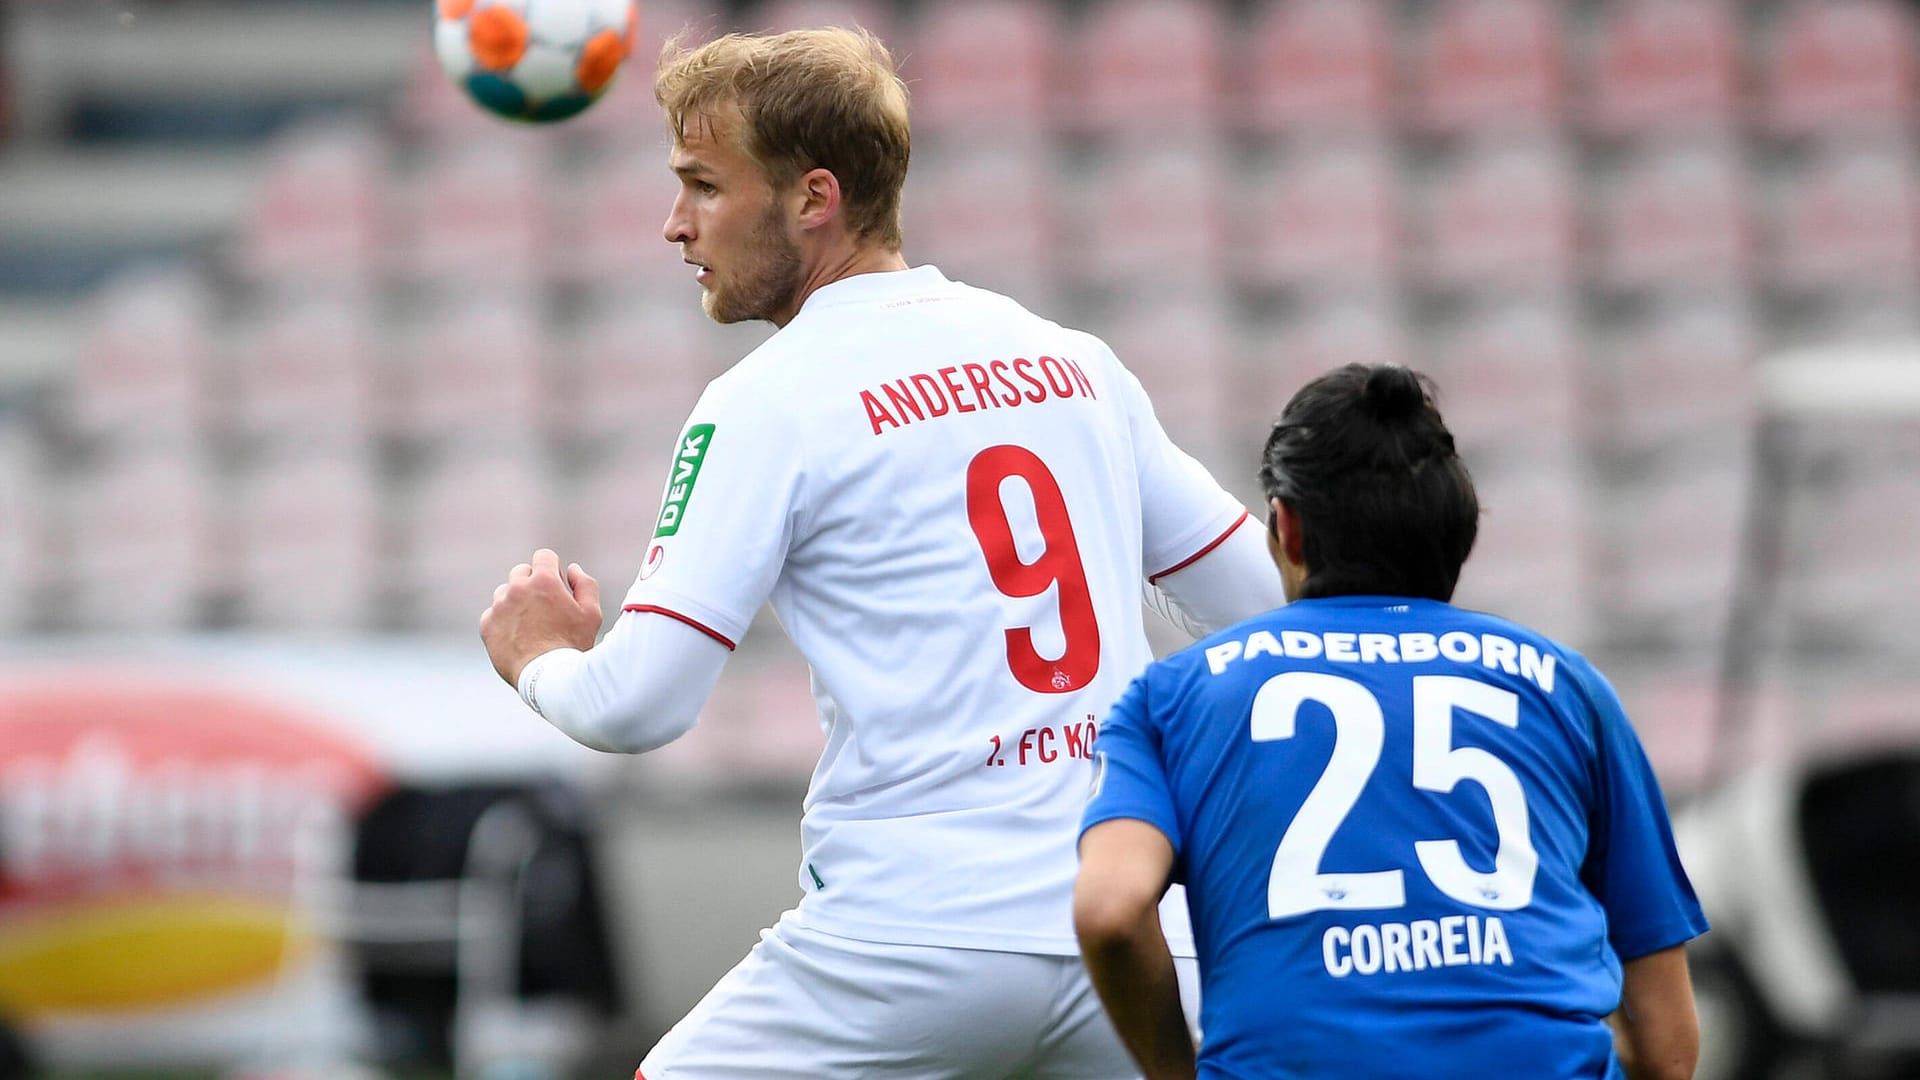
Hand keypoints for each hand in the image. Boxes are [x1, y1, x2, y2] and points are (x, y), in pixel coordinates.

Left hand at [480, 548, 603, 688]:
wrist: (547, 678)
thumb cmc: (573, 646)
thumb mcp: (592, 613)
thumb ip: (585, 584)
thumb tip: (572, 569)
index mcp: (544, 580)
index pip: (544, 556)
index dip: (552, 569)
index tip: (556, 585)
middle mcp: (517, 588)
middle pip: (521, 572)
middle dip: (532, 584)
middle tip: (544, 608)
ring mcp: (499, 606)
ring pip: (505, 592)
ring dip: (515, 601)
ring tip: (530, 625)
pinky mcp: (486, 624)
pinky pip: (493, 614)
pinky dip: (503, 622)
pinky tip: (517, 637)